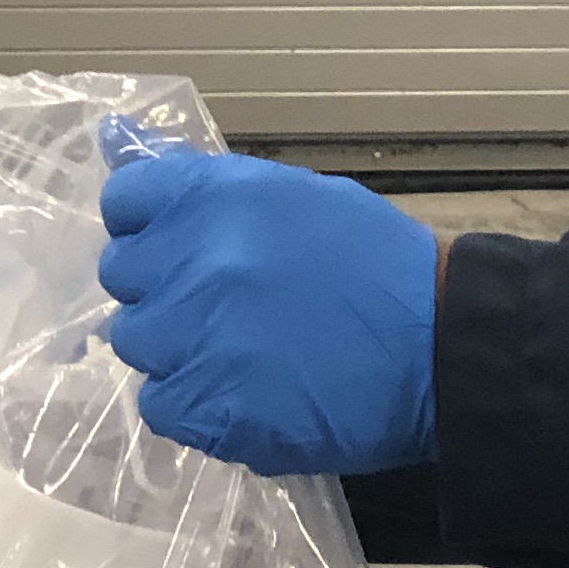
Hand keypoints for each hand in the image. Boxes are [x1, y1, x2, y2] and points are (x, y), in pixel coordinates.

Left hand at [95, 151, 439, 476]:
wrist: (445, 347)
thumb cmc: (380, 264)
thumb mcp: (298, 198)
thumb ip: (214, 195)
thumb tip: (124, 157)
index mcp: (218, 197)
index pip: (125, 201)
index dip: (148, 225)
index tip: (175, 245)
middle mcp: (196, 263)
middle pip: (123, 276)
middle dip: (163, 287)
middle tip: (219, 304)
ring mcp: (197, 340)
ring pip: (139, 342)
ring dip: (177, 347)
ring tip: (240, 353)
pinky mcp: (210, 409)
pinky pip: (161, 404)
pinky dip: (194, 403)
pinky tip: (243, 393)